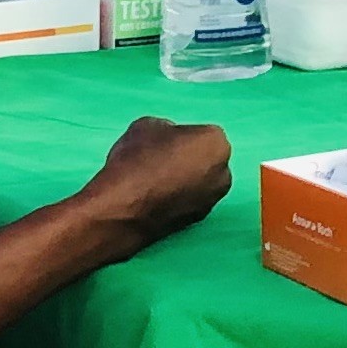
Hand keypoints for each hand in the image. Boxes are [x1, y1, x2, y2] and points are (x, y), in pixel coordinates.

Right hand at [78, 117, 231, 247]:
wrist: (123, 207)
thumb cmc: (137, 160)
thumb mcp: (147, 126)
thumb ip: (168, 130)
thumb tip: (169, 141)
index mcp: (216, 143)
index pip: (201, 133)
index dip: (178, 135)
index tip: (161, 142)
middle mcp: (223, 173)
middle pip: (206, 159)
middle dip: (188, 159)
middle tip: (159, 160)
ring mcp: (212, 200)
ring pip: (199, 182)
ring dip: (183, 180)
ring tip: (153, 181)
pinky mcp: (197, 221)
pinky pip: (189, 201)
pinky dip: (177, 198)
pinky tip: (154, 197)